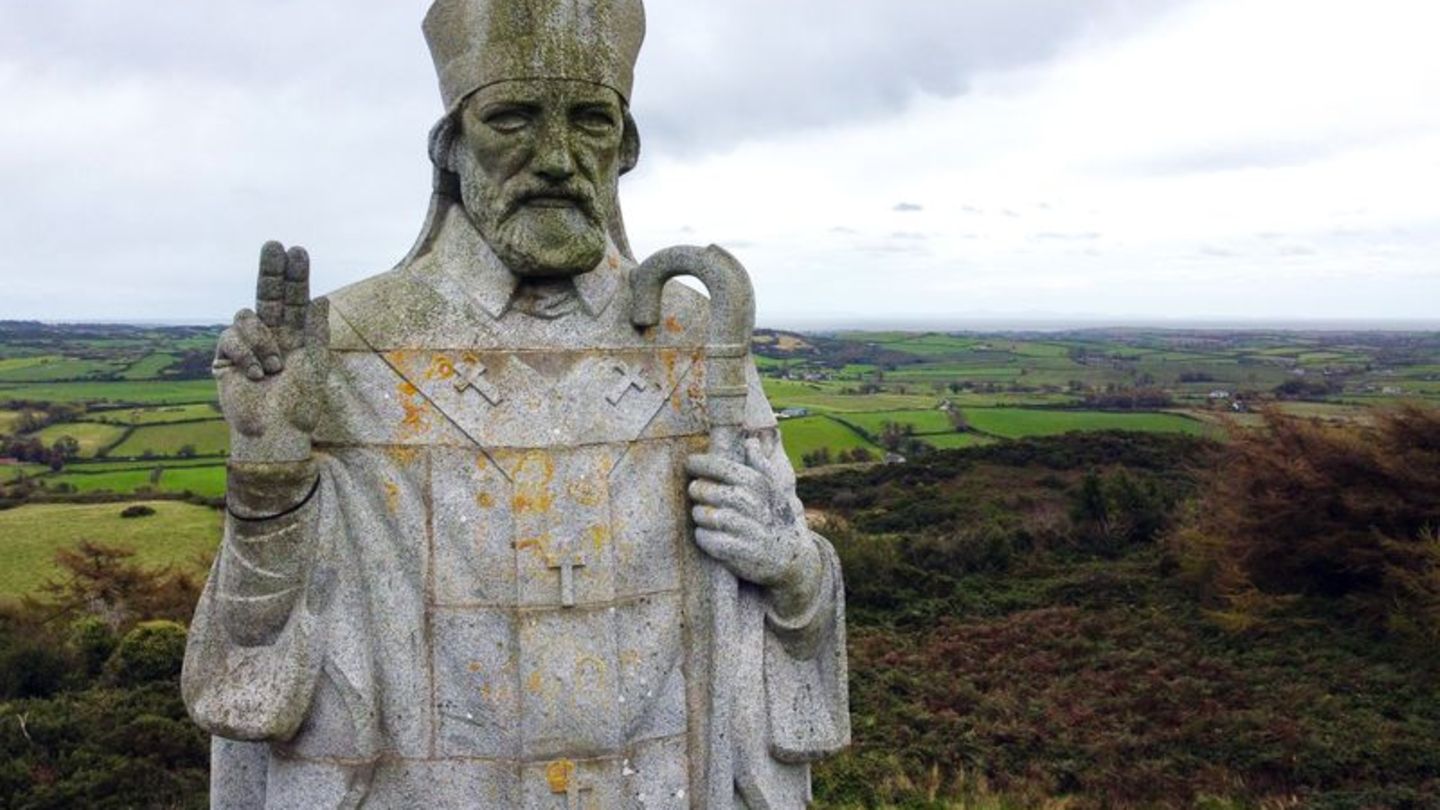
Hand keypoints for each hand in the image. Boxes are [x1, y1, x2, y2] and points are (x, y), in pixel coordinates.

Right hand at [214, 241, 328, 463]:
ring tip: (274, 367)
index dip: (295, 276)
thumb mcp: (314, 364)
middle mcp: (270, 335)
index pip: (294, 299)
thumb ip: (315, 331)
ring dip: (262, 340)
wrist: (275, 431)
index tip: (297, 251)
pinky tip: (256, 374)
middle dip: (271, 269)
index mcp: (294, 336)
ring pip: (246, 316)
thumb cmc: (300, 404)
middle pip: (267, 294)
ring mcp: (246, 345)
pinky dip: (246, 355)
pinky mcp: (224, 358)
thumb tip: (320, 298)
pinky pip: (231, 337)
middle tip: (274, 245)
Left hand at [686, 438, 821, 618]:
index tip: (689, 462)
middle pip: (710, 491)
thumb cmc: (774, 518)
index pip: (725, 468)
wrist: (789, 558)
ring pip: (707, 515)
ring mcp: (747, 531)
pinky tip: (707, 533)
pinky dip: (703, 536)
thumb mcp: (774, 490)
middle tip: (696, 490)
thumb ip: (761, 465)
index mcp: (760, 486)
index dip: (703, 463)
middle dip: (698, 489)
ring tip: (702, 512)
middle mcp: (754, 507)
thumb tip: (751, 441)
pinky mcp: (739, 553)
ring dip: (699, 513)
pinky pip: (708, 540)